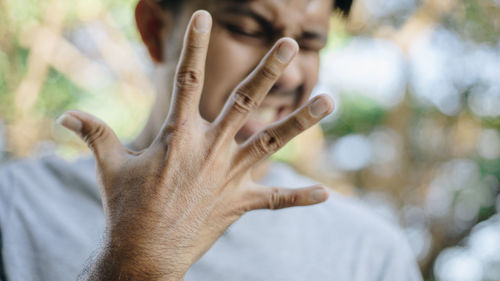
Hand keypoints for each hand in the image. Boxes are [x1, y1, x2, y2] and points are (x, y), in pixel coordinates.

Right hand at [58, 10, 333, 280]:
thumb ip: (94, 133)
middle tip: (289, 44)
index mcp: (179, 136)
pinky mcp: (240, 204)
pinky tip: (326, 194)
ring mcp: (229, 177)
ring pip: (272, 143)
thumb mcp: (110, 165)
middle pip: (244, 102)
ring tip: (328, 99)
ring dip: (300, 121)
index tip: (203, 18)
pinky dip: (299, 197)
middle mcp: (210, 150)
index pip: (187, 81)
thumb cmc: (125, 208)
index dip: (194, 47)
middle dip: (267, 70)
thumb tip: (65, 115)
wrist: (143, 255)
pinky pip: (275, 201)